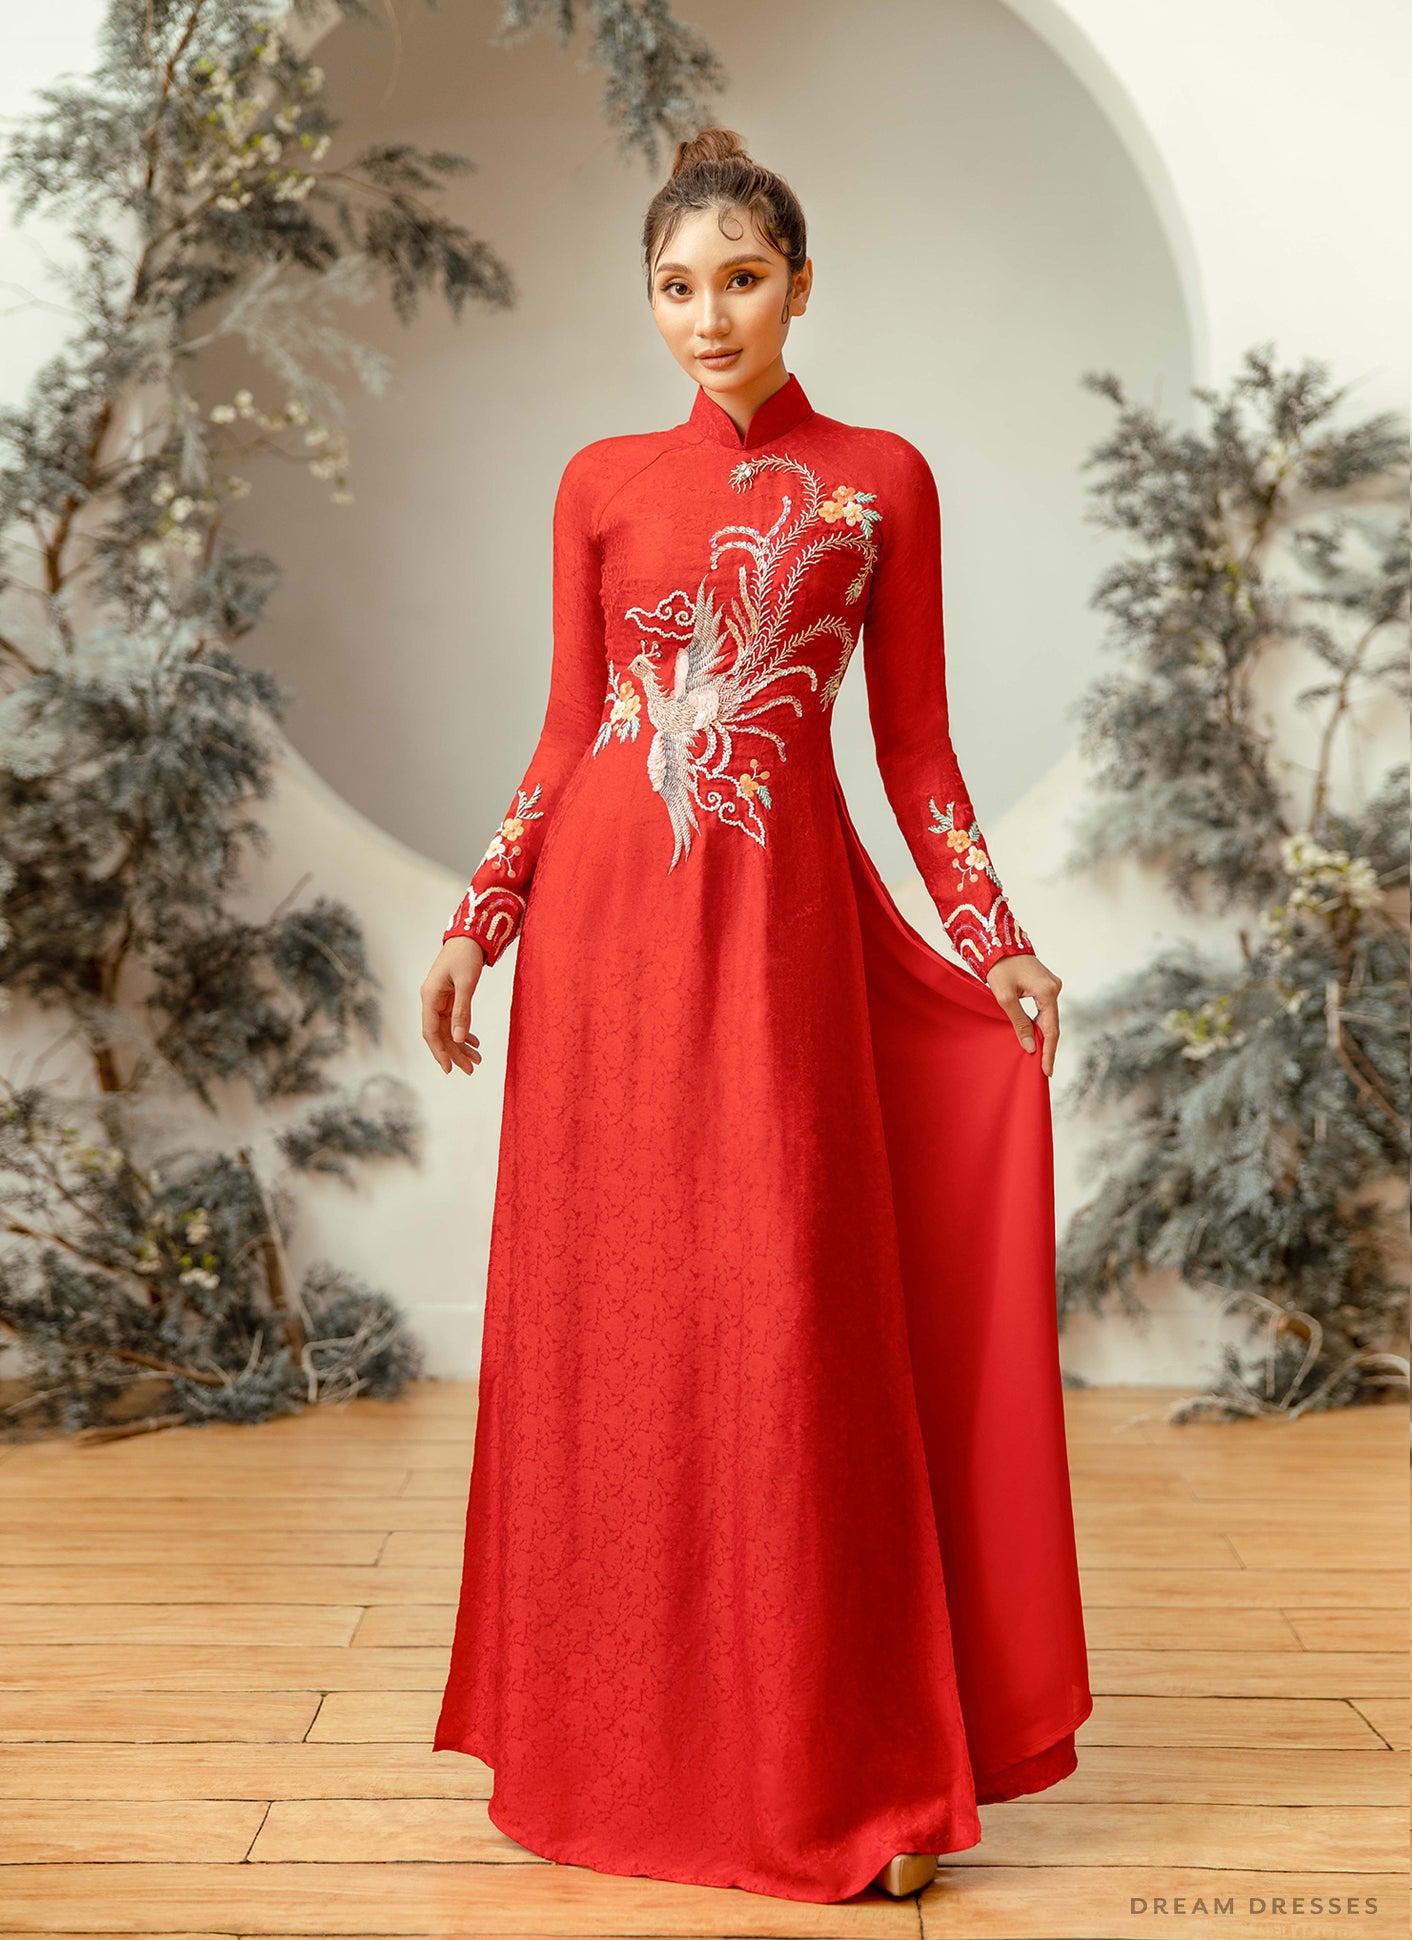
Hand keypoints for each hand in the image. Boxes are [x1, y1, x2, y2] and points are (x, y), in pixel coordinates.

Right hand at [421, 937, 485, 1075]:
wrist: (468, 935)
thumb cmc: (465, 956)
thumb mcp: (466, 984)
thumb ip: (462, 1011)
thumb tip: (460, 1038)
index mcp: (430, 997)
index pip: (431, 1032)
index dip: (440, 1052)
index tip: (450, 1070)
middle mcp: (431, 1000)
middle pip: (440, 1034)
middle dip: (454, 1053)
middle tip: (472, 1069)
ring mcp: (439, 999)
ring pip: (448, 1029)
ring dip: (461, 1045)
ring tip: (477, 1059)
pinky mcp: (448, 997)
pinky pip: (453, 1020)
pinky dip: (463, 1032)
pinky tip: (474, 1041)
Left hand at [985, 952, 1060, 1076]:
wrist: (999, 944)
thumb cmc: (999, 968)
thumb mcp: (1005, 998)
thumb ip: (1019, 1022)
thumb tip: (1029, 1047)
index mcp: (1047, 991)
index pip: (1051, 1029)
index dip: (1048, 1052)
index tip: (1046, 1071)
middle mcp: (1055, 988)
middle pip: (1053, 1024)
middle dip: (1048, 1047)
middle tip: (1044, 1070)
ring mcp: (1052, 986)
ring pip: (1049, 1017)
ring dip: (1044, 1037)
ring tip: (1040, 1059)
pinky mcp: (1046, 985)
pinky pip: (1046, 1010)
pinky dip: (1041, 1024)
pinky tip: (1036, 1038)